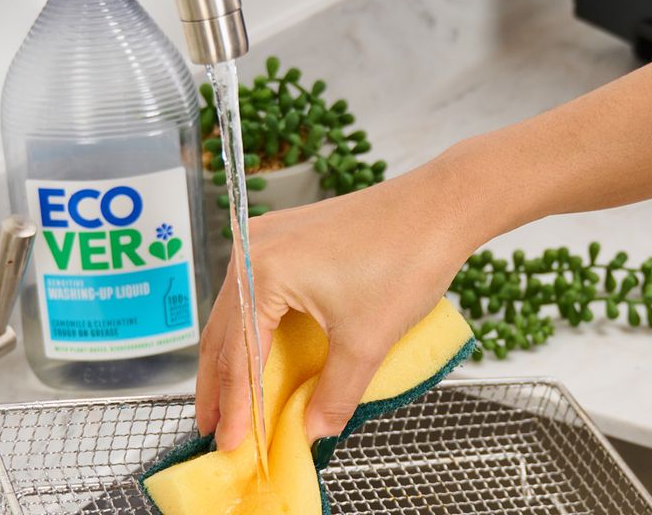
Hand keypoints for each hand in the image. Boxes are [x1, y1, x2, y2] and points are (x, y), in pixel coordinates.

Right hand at [194, 155, 490, 449]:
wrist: (438, 207)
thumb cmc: (405, 259)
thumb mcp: (367, 341)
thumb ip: (335, 394)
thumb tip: (311, 432)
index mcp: (263, 272)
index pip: (238, 354)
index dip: (234, 407)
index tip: (227, 444)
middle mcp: (254, 249)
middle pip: (224, 332)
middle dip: (218, 385)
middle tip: (212, 430)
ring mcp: (267, 238)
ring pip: (236, 312)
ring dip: (232, 358)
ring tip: (228, 403)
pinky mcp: (286, 237)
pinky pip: (256, 292)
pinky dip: (253, 329)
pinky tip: (257, 356)